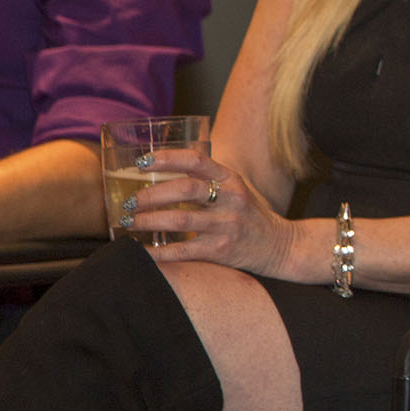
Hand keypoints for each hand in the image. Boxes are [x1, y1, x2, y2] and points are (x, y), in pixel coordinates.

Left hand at [128, 149, 294, 277]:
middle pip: (185, 189)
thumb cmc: (251, 214)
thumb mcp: (236, 188)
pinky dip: (159, 251)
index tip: (141, 163)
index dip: (167, 158)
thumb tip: (163, 170)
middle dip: (150, 195)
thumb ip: (208, 179)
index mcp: (231, 179)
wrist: (281, 246)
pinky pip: (183, 250)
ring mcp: (227, 225)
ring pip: (181, 220)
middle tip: (128, 202)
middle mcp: (231, 199)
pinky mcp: (221, 250)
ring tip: (128, 222)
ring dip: (148, 221)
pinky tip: (142, 250)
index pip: (196, 160)